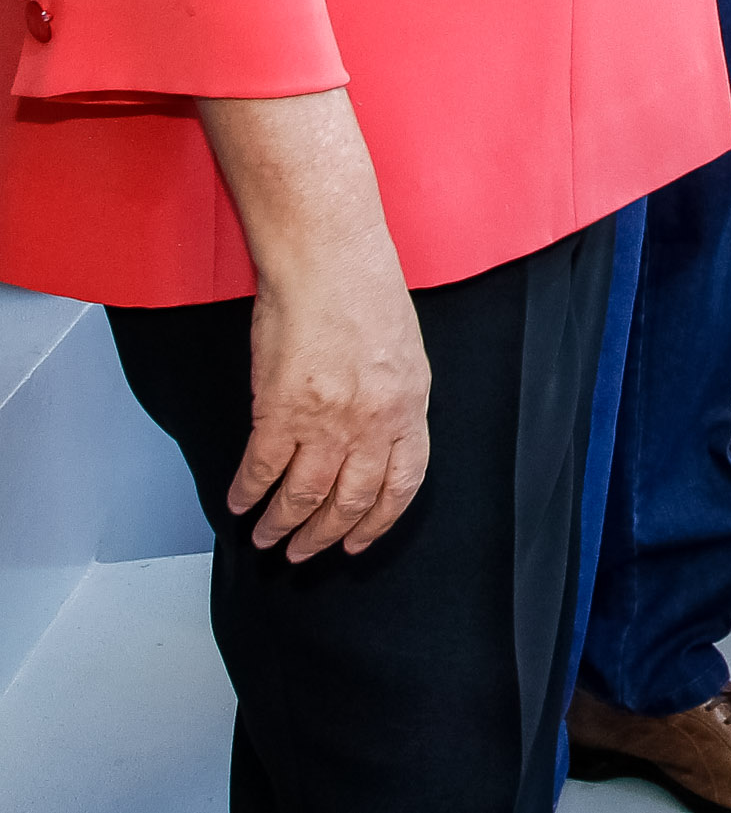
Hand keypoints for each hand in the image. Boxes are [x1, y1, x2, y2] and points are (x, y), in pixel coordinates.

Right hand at [234, 244, 430, 560]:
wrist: (329, 262)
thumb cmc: (367, 295)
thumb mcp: (404, 356)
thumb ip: (393, 403)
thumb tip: (375, 440)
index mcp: (409, 408)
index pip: (402, 485)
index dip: (378, 522)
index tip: (359, 542)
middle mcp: (372, 423)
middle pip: (350, 500)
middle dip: (326, 535)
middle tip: (305, 552)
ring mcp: (326, 421)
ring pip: (303, 496)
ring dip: (282, 524)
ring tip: (267, 538)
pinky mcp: (279, 412)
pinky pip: (261, 469)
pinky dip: (247, 492)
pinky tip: (238, 502)